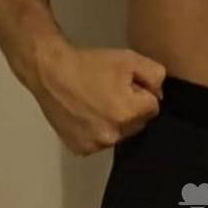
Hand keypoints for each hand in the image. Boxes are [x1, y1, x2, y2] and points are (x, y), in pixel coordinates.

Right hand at [31, 42, 165, 156]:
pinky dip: (96, 131)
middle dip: (129, 109)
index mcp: (128, 114)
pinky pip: (99, 142)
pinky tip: (86, 115)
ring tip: (95, 102)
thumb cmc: (88, 63)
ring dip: (114, 122)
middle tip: (109, 92)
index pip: (153, 107)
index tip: (123, 84)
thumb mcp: (129, 59)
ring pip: (118, 134)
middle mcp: (113, 135)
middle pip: (137, 124)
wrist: (49, 71)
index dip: (140, 92)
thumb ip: (156, 76)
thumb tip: (157, 95)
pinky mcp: (80, 149)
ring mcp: (95, 145)